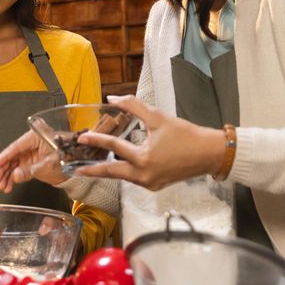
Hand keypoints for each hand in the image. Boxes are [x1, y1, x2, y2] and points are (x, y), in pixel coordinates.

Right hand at [0, 129, 65, 193]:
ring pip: (13, 164)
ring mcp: (31, 154)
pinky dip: (13, 178)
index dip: (3, 157)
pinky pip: (19, 170)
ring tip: (1, 186)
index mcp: (35, 137)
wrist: (79, 165)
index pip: (15, 147)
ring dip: (6, 176)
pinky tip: (8, 186)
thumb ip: (31, 170)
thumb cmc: (69, 157)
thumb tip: (15, 175)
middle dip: (2, 169)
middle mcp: (31, 144)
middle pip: (12, 156)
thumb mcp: (49, 164)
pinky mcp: (32, 162)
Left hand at [72, 95, 223, 190]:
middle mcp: (145, 176)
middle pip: (112, 173)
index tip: (83, 138)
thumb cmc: (186, 135)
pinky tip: (116, 166)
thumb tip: (113, 98)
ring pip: (122, 177)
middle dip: (93, 170)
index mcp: (145, 159)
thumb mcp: (158, 117)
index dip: (97, 140)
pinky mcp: (155, 185)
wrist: (208, 153)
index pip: (114, 147)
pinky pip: (134, 179)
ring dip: (107, 171)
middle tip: (76, 167)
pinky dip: (124, 172)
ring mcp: (150, 184)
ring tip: (91, 166)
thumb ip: (133, 106)